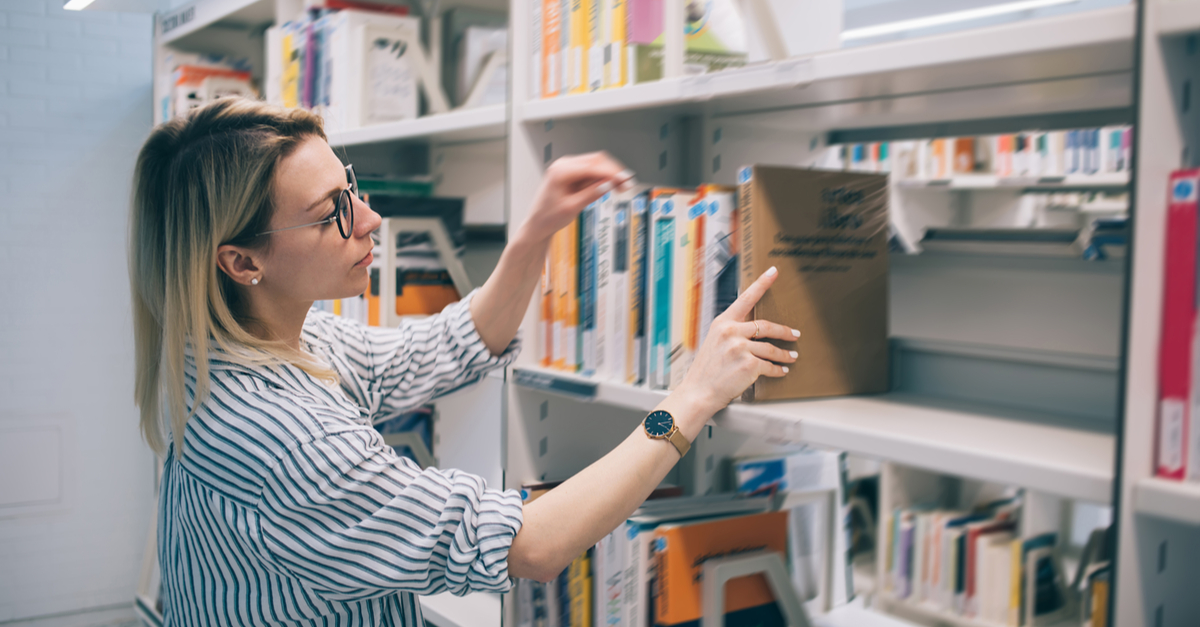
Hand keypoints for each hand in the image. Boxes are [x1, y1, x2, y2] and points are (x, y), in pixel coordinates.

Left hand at [522, 152, 635, 242]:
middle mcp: (563, 165)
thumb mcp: (572, 208)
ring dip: (610, 174)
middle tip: (628, 184)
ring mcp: (567, 167)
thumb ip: (591, 194)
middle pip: (597, 160)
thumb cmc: (548, 217)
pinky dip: (602, 177)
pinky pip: (591, 170)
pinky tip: (610, 186)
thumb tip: (609, 184)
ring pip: (596, 163)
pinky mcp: (572, 172)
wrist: (537, 224)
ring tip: (621, 187)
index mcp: (560, 172)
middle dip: (614, 171)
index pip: (593, 166)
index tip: (626, 179)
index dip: (612, 172)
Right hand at [675, 266, 798, 416]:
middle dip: (785, 331)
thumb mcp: (714, 342)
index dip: (761, 284)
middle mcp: (731, 332)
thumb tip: (754, 331)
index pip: (745, 298)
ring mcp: (740, 348)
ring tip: (791, 356)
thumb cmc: (706, 370)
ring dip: (785, 354)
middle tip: (795, 334)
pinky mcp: (749, 364)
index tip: (773, 272)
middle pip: (767, 326)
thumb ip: (732, 332)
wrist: (698, 392)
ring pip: (772, 348)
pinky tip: (781, 371)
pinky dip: (778, 370)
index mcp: (722, 323)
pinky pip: (770, 366)